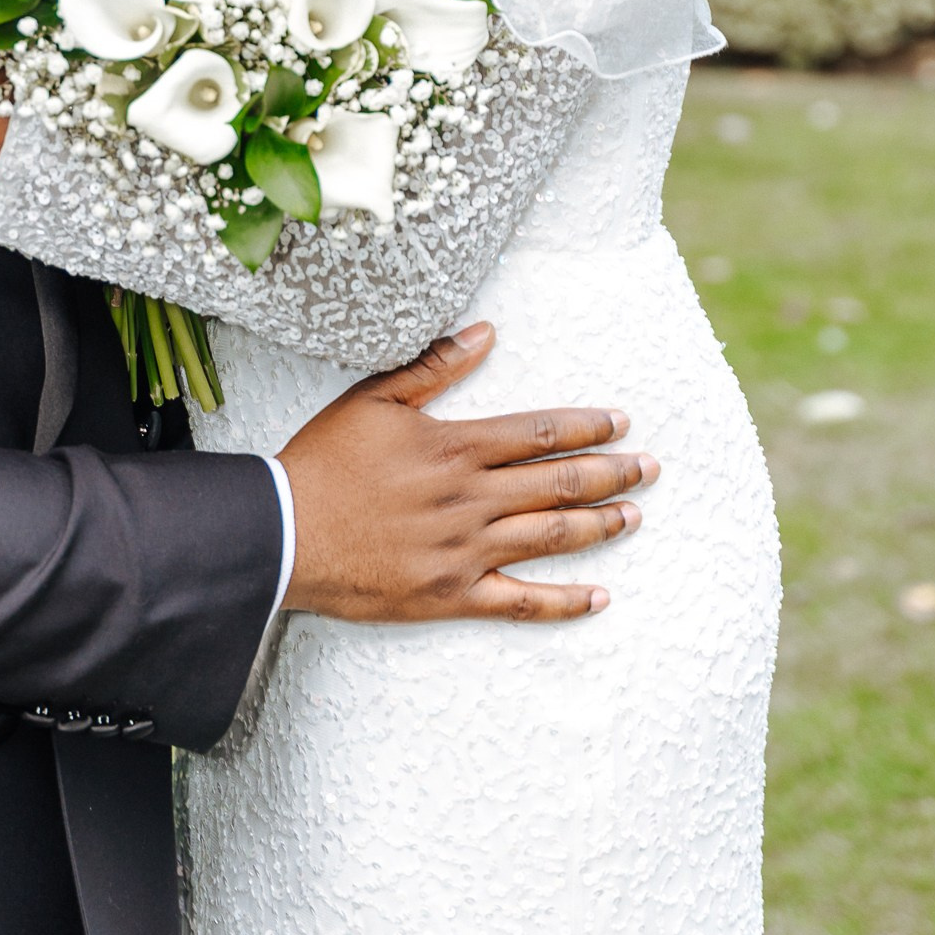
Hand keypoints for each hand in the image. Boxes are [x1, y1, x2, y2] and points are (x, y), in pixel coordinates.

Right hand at [277, 327, 652, 624]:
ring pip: (550, 536)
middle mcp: (471, 499)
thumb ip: (434, 366)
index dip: (588, 425)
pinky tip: (599, 596)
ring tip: (635, 514)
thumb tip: (486, 332)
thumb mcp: (373, 399)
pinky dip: (564, 601)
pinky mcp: (452, 595)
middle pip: (559, 483)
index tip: (623, 422)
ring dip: (600, 525)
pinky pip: (521, 602)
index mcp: (456, 447)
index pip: (541, 432)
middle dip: (612, 473)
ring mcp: (466, 551)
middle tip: (651, 467)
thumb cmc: (323, 463)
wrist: (283, 534)